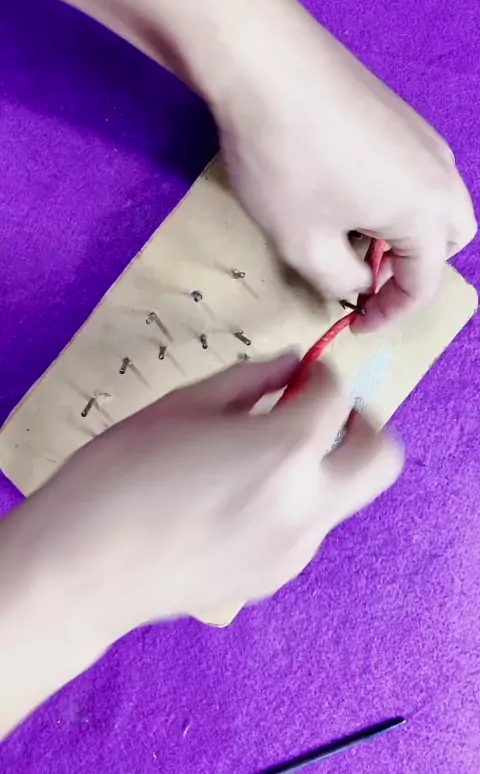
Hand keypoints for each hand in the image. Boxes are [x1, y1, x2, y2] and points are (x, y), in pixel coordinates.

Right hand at [37, 355, 401, 636]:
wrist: (84, 567)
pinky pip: (306, 527)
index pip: (336, 399)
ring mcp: (296, 548)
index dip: (323, 375)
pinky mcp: (275, 577)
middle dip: (361, 424)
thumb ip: (251, 380)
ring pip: (344, 496)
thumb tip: (292, 365)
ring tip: (264, 458)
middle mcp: (308, 503)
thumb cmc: (121, 472)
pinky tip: (239, 500)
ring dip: (324, 465)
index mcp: (286, 450)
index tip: (303, 372)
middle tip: (319, 411)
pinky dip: (294, 502)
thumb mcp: (184, 406)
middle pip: (380, 458)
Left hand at [216, 3, 475, 330]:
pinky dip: (393, 198)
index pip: (423, 283)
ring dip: (403, 233)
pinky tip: (343, 192)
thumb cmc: (285, 163)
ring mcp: (422, 135)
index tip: (353, 325)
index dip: (389, 314)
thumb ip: (340, 280)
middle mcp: (440, 171)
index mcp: (427, 211)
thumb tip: (361, 280)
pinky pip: (414, 171)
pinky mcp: (398, 112)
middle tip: (364, 277)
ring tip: (349, 237)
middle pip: (446, 240)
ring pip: (433, 203)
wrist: (263, 60)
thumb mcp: (303, 243)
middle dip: (413, 269)